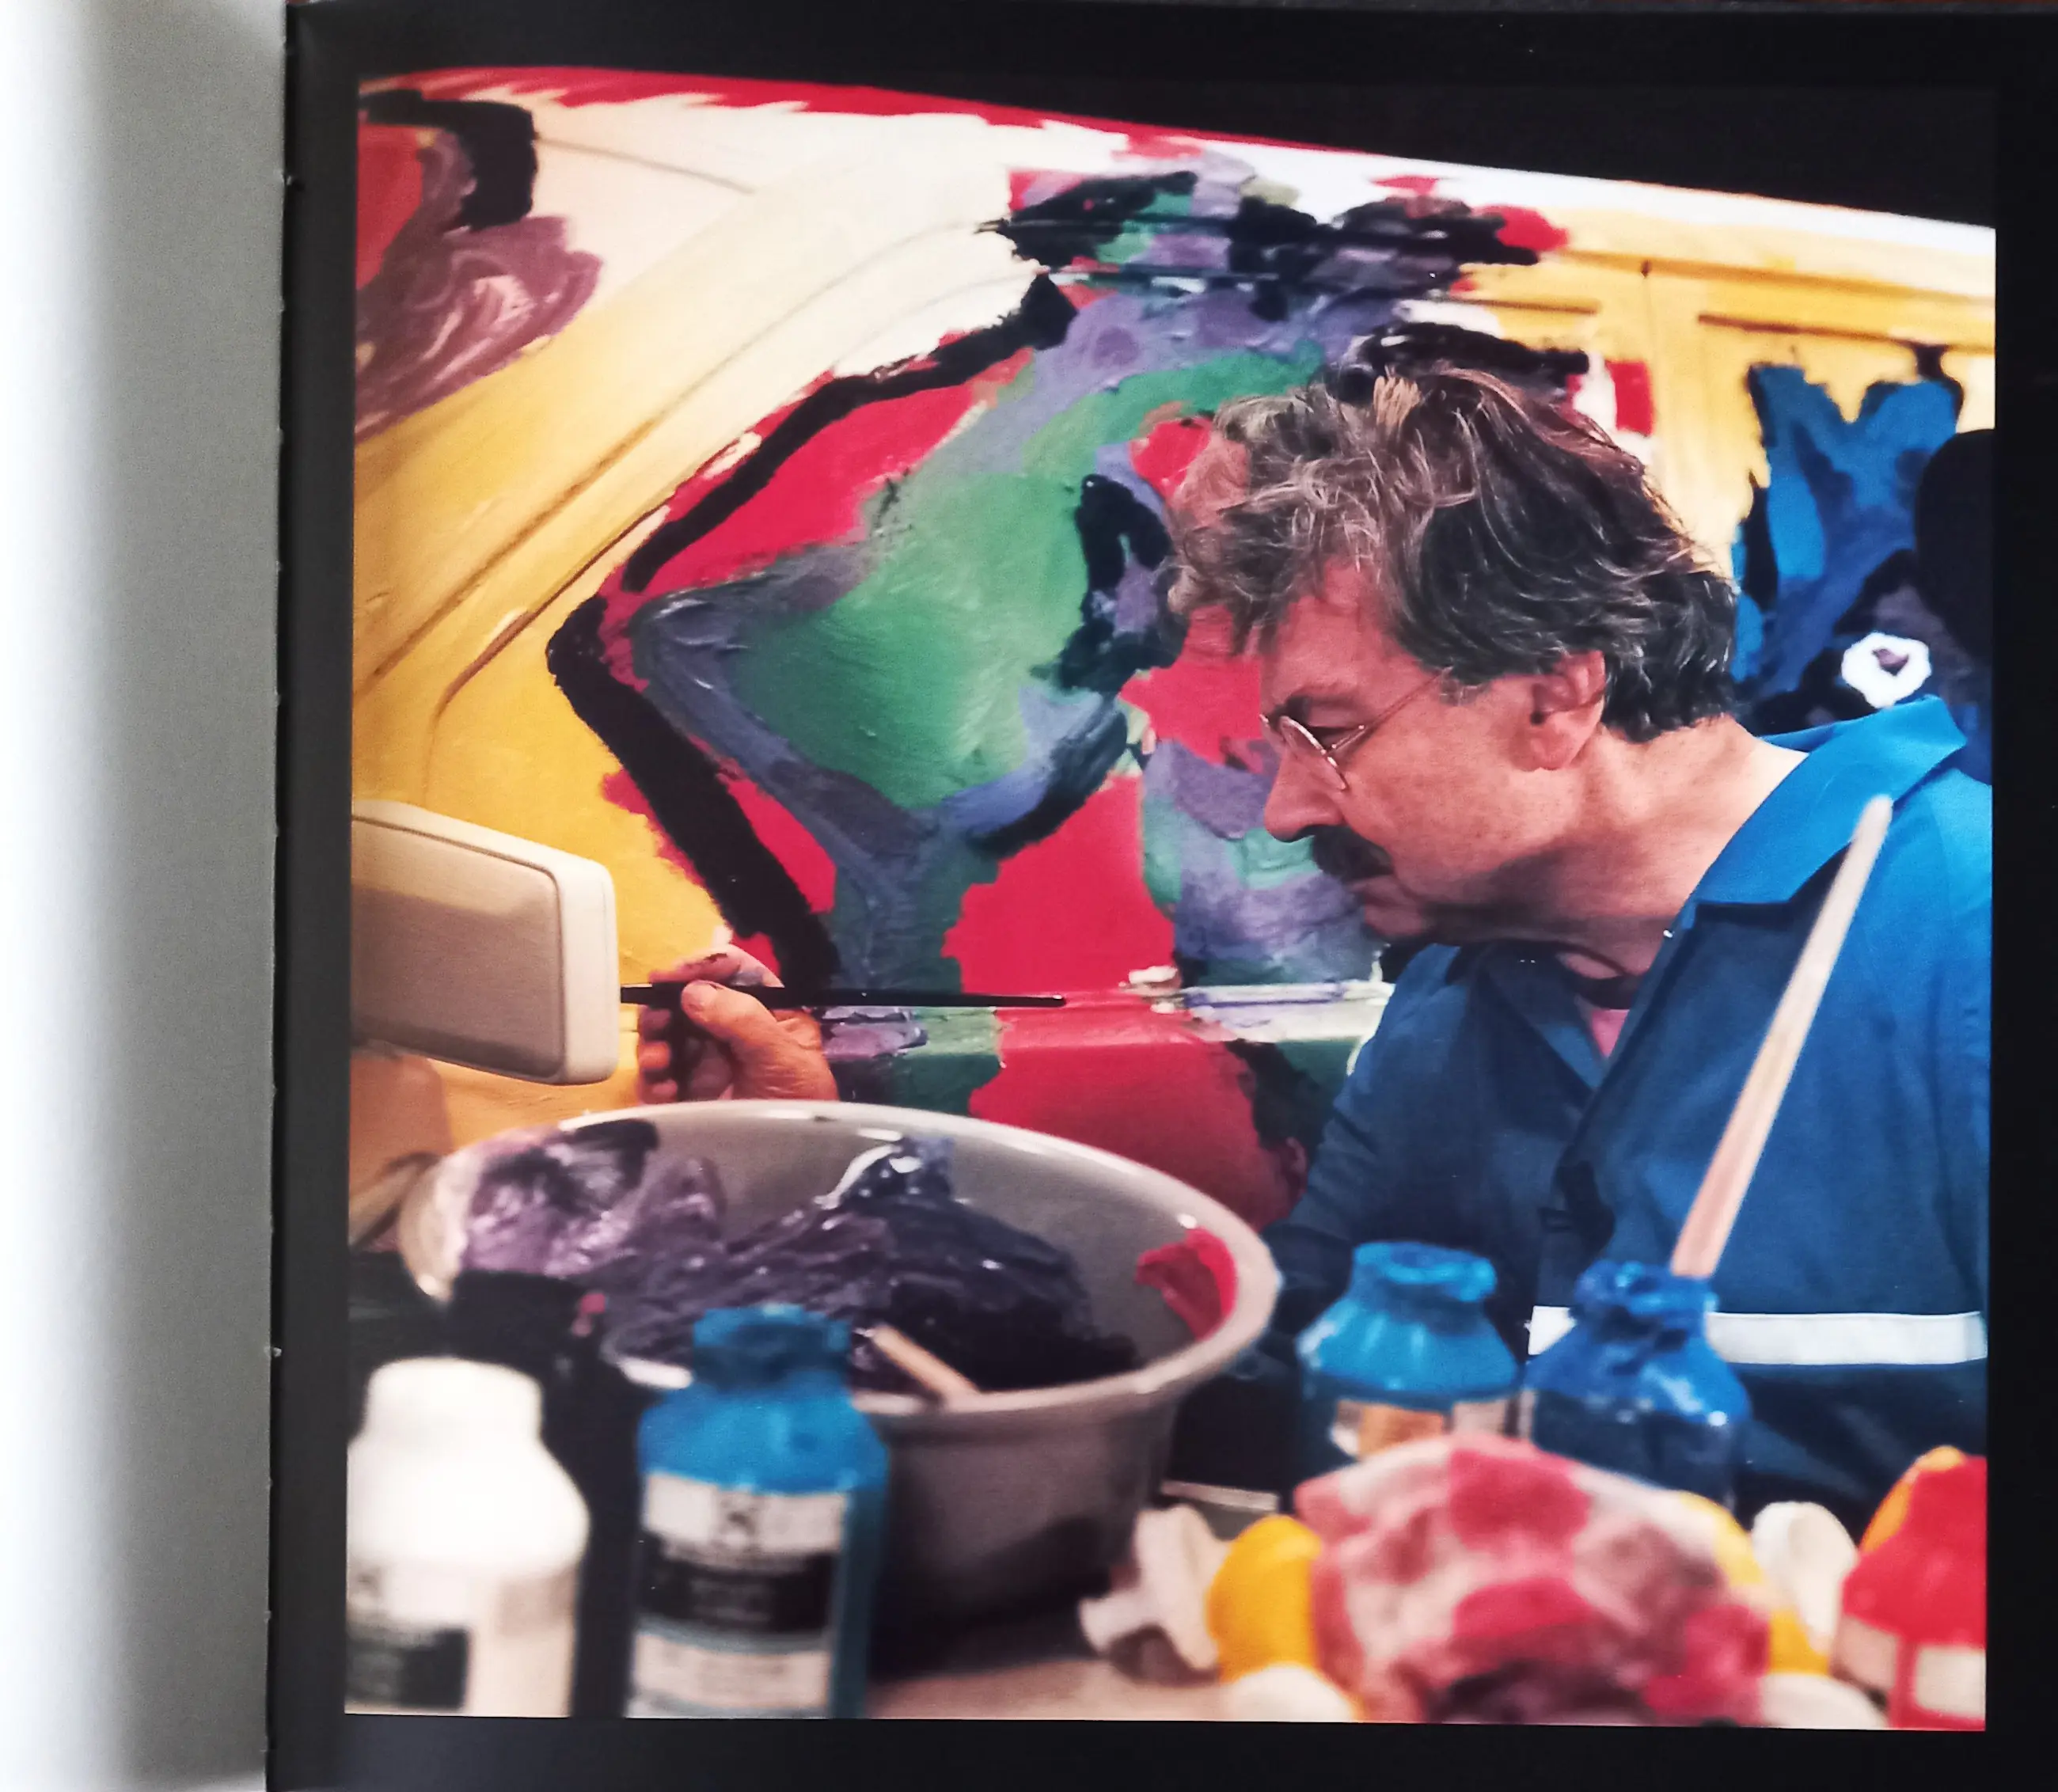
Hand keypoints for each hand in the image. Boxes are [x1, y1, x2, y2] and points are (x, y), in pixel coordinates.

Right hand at [633, 946, 838, 1103]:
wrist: (793, 1168)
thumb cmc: (802, 1105)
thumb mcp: (784, 1058)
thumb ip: (744, 1020)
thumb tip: (695, 992)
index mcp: (767, 1014)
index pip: (735, 973)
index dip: (704, 966)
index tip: (673, 975)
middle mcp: (734, 1033)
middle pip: (689, 1002)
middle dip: (666, 1008)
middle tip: (655, 1022)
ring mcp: (709, 1064)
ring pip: (667, 1038)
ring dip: (654, 1044)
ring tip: (657, 1061)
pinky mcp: (689, 1097)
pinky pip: (659, 1079)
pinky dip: (653, 1081)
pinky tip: (664, 1092)